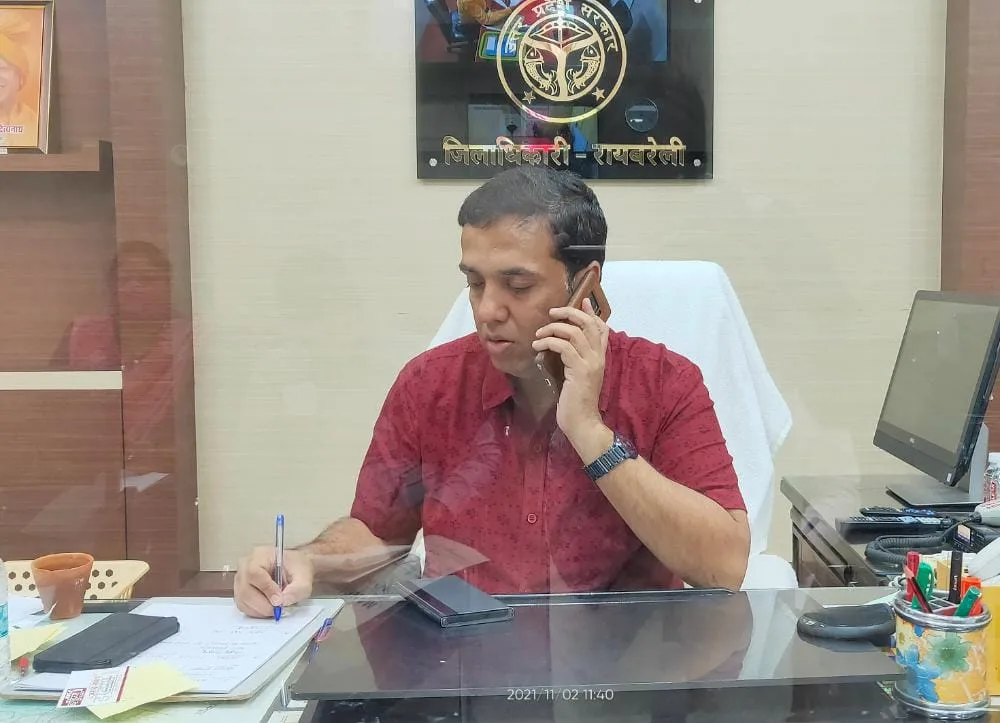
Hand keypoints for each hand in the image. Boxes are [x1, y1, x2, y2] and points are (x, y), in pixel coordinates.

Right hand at [234, 546, 313, 617]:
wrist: (295, 568)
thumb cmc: (297, 568)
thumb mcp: (304, 578)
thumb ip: (297, 589)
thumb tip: (283, 602)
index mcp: (260, 555)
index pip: (254, 572)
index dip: (266, 589)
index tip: (279, 600)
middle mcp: (246, 565)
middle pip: (245, 589)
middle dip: (263, 604)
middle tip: (278, 609)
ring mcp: (240, 578)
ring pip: (242, 600)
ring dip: (260, 610)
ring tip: (275, 608)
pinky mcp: (240, 591)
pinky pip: (243, 605)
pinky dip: (256, 611)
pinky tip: (268, 608)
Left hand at [532, 298, 610, 455]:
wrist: (583, 422)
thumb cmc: (576, 402)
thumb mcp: (577, 376)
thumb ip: (575, 360)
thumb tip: (563, 346)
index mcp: (600, 358)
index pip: (601, 328)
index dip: (591, 312)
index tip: (582, 300)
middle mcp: (598, 357)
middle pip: (589, 323)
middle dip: (570, 312)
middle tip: (552, 312)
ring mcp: (591, 363)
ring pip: (574, 332)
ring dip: (553, 328)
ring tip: (539, 334)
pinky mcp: (580, 370)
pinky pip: (563, 346)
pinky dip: (548, 342)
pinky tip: (537, 346)